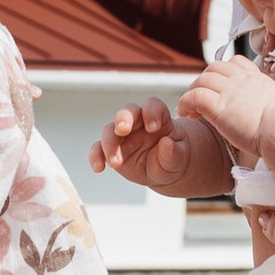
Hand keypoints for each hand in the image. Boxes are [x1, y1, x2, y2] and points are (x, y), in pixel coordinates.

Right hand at [89, 97, 233, 193]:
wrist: (165, 169)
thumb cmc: (174, 157)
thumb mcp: (179, 158)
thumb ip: (174, 152)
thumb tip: (166, 144)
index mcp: (158, 118)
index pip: (152, 106)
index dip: (151, 112)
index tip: (153, 127)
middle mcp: (138, 122)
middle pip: (127, 112)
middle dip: (123, 119)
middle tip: (123, 130)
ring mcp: (122, 135)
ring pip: (110, 130)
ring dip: (109, 143)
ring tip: (116, 162)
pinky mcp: (111, 149)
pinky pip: (98, 149)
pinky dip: (95, 156)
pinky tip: (98, 167)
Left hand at [179, 56, 274, 162]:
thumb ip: (271, 104)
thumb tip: (274, 113)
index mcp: (257, 79)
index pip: (236, 62)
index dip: (223, 71)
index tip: (220, 86)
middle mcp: (242, 80)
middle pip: (214, 67)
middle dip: (204, 80)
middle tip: (200, 98)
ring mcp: (229, 91)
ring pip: (201, 80)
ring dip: (192, 91)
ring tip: (190, 109)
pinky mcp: (219, 106)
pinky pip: (194, 96)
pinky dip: (185, 102)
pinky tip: (186, 113)